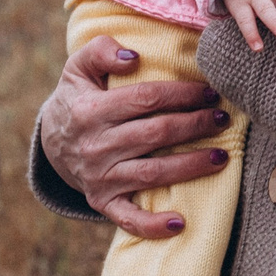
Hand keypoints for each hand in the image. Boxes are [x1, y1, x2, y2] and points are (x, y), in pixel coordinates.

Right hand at [36, 36, 229, 238]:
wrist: (52, 143)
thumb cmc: (78, 98)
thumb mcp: (78, 68)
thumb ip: (100, 51)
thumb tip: (133, 56)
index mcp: (89, 111)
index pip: (146, 99)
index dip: (182, 94)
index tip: (210, 91)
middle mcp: (94, 147)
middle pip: (156, 134)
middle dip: (195, 125)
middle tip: (223, 118)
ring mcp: (99, 178)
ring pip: (152, 173)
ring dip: (191, 166)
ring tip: (223, 156)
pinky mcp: (102, 202)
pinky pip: (128, 218)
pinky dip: (152, 225)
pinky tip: (180, 223)